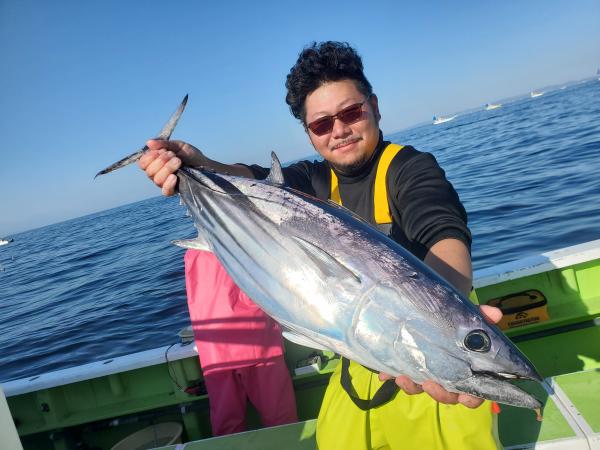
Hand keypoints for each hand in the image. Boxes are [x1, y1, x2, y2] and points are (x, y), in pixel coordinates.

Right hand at [138, 139, 205, 195]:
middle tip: (174, 156)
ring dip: (167, 168)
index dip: (150, 157)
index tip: (162, 151)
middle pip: (149, 172)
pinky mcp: (174, 191)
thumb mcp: (178, 146)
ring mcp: (165, 183)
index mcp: (156, 163)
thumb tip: (149, 143)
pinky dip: (168, 184)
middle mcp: (158, 174)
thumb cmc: (190, 155)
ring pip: (157, 180)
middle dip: (161, 161)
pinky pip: (165, 191)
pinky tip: (174, 177)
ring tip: (178, 161)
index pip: (143, 164)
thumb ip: (164, 144)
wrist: (205, 165)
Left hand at [378, 305, 502, 407]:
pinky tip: (383, 372)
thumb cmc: (453, 315)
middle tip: (428, 384)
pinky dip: (389, 374)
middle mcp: (444, 375)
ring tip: (401, 377)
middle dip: (437, 393)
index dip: (470, 398)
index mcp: (465, 370)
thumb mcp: (466, 314)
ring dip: (410, 386)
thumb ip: (480, 315)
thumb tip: (496, 313)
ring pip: (418, 387)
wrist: (430, 302)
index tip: (464, 396)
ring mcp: (423, 371)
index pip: (472, 393)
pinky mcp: (404, 362)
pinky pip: (396, 372)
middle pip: (444, 394)